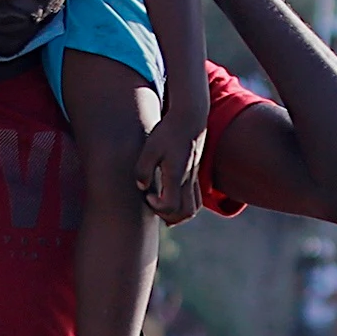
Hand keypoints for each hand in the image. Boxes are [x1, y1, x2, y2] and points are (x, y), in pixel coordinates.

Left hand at [134, 72, 208, 225]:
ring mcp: (193, 178)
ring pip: (193, 208)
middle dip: (169, 217)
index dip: (157, 207)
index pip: (171, 206)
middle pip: (186, 213)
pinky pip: (195, 199)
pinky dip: (184, 206)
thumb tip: (142, 187)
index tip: (148, 195)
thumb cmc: (167, 132)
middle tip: (153, 205)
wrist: (190, 118)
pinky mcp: (194, 174)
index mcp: (177, 174)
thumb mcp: (150, 148)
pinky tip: (169, 199)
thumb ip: (143, 169)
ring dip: (178, 215)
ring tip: (161, 208)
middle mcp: (188, 179)